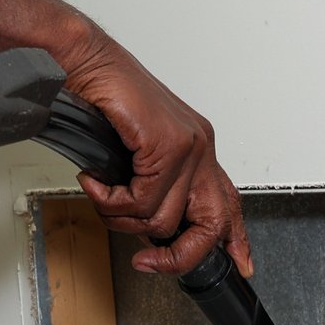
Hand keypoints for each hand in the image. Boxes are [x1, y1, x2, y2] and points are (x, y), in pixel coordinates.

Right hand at [55, 26, 252, 277]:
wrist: (83, 60)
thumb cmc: (102, 98)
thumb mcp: (134, 153)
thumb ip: (151, 186)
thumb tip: (150, 229)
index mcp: (197, 147)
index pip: (228, 202)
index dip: (236, 239)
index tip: (241, 263)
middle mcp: (200, 146)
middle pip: (211, 224)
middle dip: (177, 255)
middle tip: (146, 262)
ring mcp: (187, 145)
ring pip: (162, 219)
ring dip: (121, 217)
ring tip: (101, 193)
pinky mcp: (167, 143)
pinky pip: (142, 200)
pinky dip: (111, 200)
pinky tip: (96, 181)